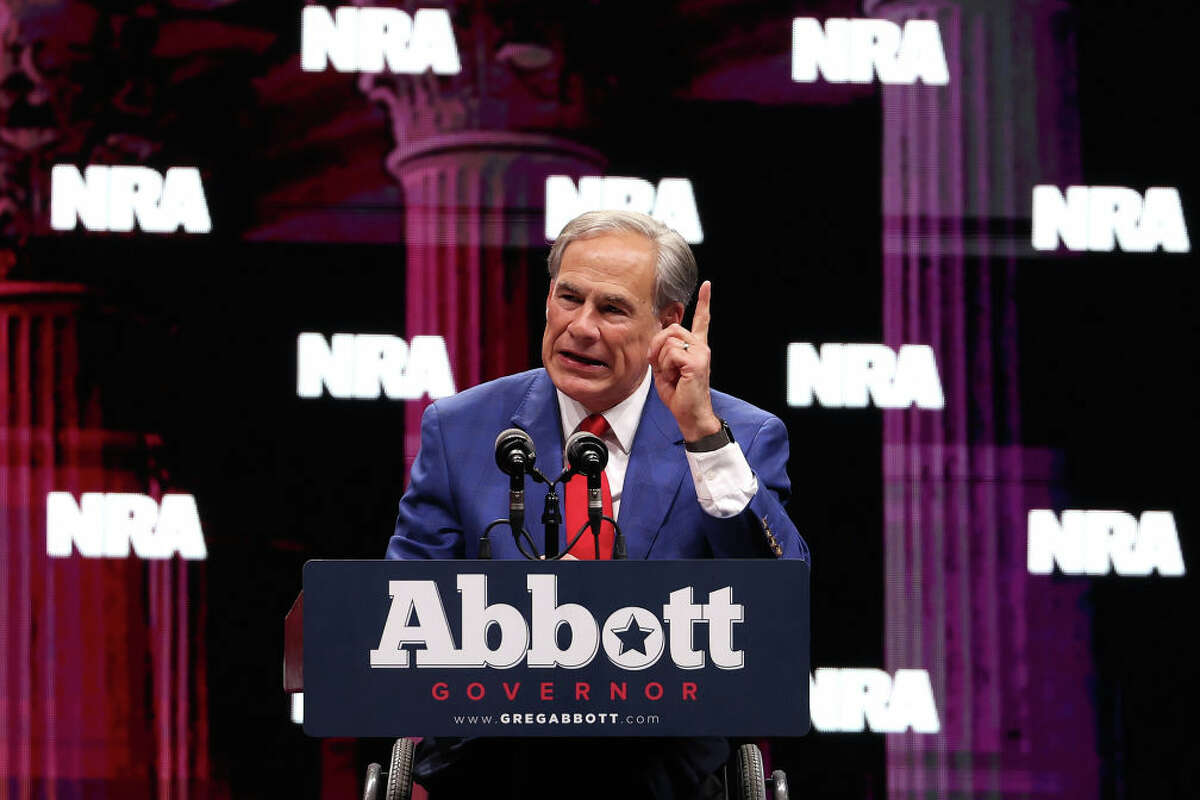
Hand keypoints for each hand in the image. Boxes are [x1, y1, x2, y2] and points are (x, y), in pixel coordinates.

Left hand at [648, 280, 721, 440]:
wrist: (690, 414)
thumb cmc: (679, 395)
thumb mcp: (665, 368)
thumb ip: (662, 351)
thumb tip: (657, 340)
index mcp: (696, 347)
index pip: (702, 320)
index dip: (704, 302)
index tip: (707, 285)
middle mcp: (701, 347)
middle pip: (671, 329)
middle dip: (658, 346)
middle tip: (661, 366)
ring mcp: (701, 353)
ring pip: (668, 341)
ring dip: (662, 360)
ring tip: (672, 375)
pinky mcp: (697, 361)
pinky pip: (670, 353)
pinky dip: (666, 367)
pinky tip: (676, 378)